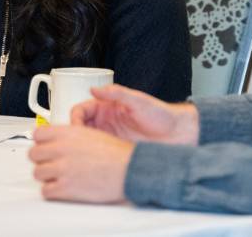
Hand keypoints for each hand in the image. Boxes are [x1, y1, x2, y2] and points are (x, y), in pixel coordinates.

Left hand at [29, 125, 132, 202]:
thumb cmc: (116, 153)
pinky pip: (46, 191)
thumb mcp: (91, 133)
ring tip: (58, 177)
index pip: (38, 134)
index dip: (41, 142)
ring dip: (46, 176)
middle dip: (41, 160)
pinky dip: (52, 191)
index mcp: (68, 133)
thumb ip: (70, 136)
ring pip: (37, 173)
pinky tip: (62, 188)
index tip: (45, 146)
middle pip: (33, 154)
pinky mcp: (65, 187)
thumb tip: (58, 142)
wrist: (128, 169)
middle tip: (50, 163)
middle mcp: (61, 148)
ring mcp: (62, 168)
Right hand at [69, 84, 198, 144]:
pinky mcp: (116, 150)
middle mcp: (106, 121)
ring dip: (82, 147)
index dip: (74, 118)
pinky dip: (93, 156)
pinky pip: (99, 153)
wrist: (177, 134)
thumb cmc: (161, 115)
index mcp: (107, 107)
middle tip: (74, 145)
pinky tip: (94, 162)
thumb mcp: (138, 101)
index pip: (81, 110)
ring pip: (87, 142)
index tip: (75, 128)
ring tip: (82, 155)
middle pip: (80, 127)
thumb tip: (94, 89)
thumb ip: (116, 94)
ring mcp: (110, 137)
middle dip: (74, 135)